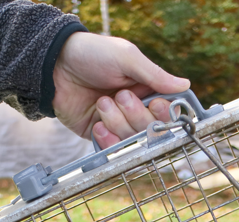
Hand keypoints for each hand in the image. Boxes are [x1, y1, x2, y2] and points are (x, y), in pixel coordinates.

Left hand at [52, 32, 189, 147]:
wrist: (54, 65)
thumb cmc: (92, 54)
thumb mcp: (126, 58)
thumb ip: (155, 75)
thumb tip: (184, 85)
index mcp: (145, 89)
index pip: (166, 111)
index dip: (163, 113)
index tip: (155, 104)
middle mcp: (134, 109)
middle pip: (150, 129)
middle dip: (135, 115)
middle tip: (120, 95)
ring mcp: (117, 124)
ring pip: (131, 139)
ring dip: (117, 122)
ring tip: (101, 102)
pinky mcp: (99, 135)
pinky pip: (112, 148)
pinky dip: (107, 139)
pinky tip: (97, 123)